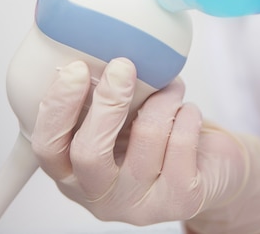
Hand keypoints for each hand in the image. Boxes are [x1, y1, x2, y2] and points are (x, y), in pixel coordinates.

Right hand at [31, 58, 259, 231]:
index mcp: (75, 175)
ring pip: (147, 137)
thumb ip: (105, 100)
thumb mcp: (124, 120)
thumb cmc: (160, 139)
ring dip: (163, 99)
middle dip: (106, 103)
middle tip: (122, 67)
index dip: (57, 107)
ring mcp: (141, 204)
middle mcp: (102, 197)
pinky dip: (187, 114)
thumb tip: (104, 54)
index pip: (49, 148)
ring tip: (172, 87)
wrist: (211, 169)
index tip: (75, 69)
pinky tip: (188, 112)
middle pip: (89, 153)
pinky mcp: (180, 200)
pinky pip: (181, 142)